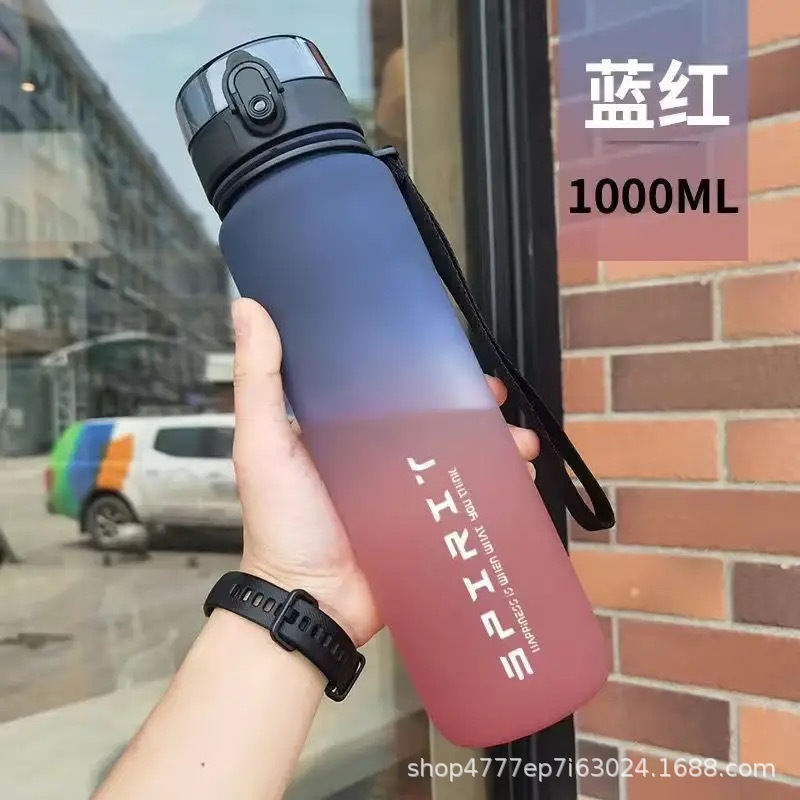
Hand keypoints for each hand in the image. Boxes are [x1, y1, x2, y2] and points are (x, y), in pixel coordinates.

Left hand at [230, 298, 539, 645]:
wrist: (311, 604)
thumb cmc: (282, 524)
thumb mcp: (263, 444)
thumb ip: (259, 379)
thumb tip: (250, 308)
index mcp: (343, 430)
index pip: (388, 384)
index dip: (420, 364)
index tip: (448, 351)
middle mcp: (378, 456)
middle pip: (434, 418)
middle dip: (470, 404)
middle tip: (493, 397)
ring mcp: (407, 492)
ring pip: (460, 456)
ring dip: (494, 444)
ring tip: (518, 443)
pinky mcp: (428, 524)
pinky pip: (468, 499)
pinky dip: (497, 487)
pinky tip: (518, 479)